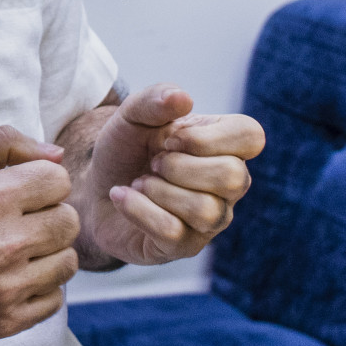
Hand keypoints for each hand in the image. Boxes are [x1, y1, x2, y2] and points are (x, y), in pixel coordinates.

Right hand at [0, 126, 79, 345]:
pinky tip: (9, 276)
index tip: (16, 190)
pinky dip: (38, 287)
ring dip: (47, 252)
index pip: (58, 180)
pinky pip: (54, 299)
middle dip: (47, 213)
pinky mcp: (4, 323)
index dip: (40, 180)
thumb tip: (57, 154)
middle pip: (68, 221)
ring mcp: (5, 289)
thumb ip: (3, 143)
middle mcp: (2, 246)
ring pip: (67, 262)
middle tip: (15, 219)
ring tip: (13, 248)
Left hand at [69, 85, 264, 267]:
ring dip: (159, 190)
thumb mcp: (132, 115)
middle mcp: (228, 185)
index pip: (251, 136)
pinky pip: (173, 232)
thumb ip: (155, 99)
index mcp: (224, 145)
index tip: (172, 137)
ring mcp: (211, 220)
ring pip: (206, 211)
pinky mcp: (184, 247)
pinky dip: (138, 209)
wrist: (94, 187)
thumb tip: (183, 98)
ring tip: (139, 182)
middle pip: (234, 178)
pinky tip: (123, 196)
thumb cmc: (126, 148)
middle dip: (180, 166)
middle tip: (154, 162)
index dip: (209, 137)